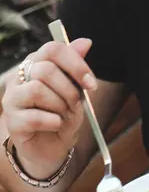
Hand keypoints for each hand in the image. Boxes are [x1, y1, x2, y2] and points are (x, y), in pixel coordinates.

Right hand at [2, 38, 96, 179]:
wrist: (52, 150)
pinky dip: (53, 122)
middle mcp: (20, 78)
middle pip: (45, 69)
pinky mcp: (12, 121)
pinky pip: (34, 116)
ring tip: (64, 116)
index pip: (53, 49)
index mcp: (36, 65)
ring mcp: (13, 99)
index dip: (76, 65)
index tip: (92, 84)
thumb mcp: (76, 94)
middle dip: (69, 90)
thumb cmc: (62, 118)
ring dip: (60, 106)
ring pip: (37, 90)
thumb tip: (86, 42)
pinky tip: (56, 126)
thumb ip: (77, 69)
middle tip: (75, 105)